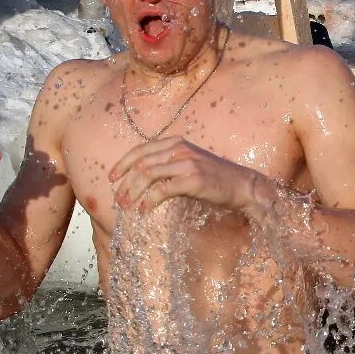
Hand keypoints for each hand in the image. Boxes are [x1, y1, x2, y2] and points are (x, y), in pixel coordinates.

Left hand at [109, 137, 272, 213]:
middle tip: (118, 199)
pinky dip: (149, 201)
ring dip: (133, 192)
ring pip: (147, 175)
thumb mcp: (189, 162)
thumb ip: (168, 163)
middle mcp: (180, 149)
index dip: (122, 164)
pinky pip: (162, 190)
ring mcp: (187, 163)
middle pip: (141, 163)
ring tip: (128, 206)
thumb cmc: (215, 177)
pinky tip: (145, 211)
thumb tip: (141, 176)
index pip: (141, 149)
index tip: (112, 178)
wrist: (243, 185)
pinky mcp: (193, 180)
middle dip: (125, 182)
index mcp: (176, 142)